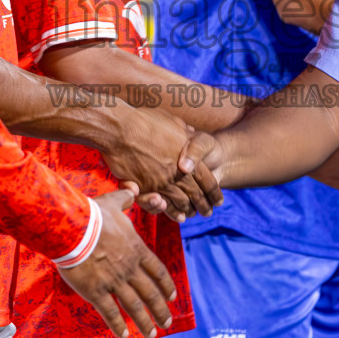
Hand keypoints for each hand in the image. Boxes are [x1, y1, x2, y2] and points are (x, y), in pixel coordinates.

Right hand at [58, 190, 175, 337]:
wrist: (72, 228)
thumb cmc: (92, 214)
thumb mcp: (113, 201)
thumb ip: (126, 198)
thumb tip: (132, 189)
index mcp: (136, 249)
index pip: (157, 270)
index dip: (166, 285)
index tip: (172, 297)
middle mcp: (130, 268)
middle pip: (150, 293)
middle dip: (160, 309)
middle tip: (167, 322)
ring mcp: (114, 281)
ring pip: (134, 306)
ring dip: (145, 322)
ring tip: (152, 334)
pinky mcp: (96, 291)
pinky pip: (110, 312)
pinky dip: (118, 325)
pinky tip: (124, 335)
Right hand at [102, 104, 222, 221]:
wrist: (120, 128)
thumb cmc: (145, 121)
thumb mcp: (173, 122)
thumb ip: (184, 132)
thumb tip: (191, 132)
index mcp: (190, 157)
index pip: (208, 180)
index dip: (214, 192)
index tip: (219, 200)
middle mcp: (179, 172)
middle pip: (196, 195)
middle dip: (204, 206)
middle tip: (208, 213)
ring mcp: (162, 182)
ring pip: (181, 202)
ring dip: (188, 211)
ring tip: (192, 215)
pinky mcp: (146, 188)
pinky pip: (161, 204)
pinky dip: (170, 211)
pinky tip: (176, 216)